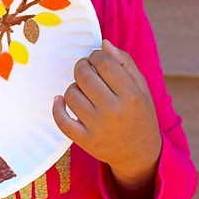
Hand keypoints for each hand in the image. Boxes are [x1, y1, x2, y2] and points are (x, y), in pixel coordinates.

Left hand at [52, 39, 161, 188]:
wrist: (139, 154)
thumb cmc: (140, 114)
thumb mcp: (141, 88)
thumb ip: (125, 63)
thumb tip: (103, 44)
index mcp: (131, 95)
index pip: (103, 62)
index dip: (96, 56)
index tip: (97, 61)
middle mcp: (114, 111)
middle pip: (83, 74)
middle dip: (82, 67)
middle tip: (87, 72)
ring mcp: (98, 127)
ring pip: (71, 93)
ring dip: (74, 87)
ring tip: (84, 92)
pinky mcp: (85, 141)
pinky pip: (61, 120)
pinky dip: (57, 107)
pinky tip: (61, 101)